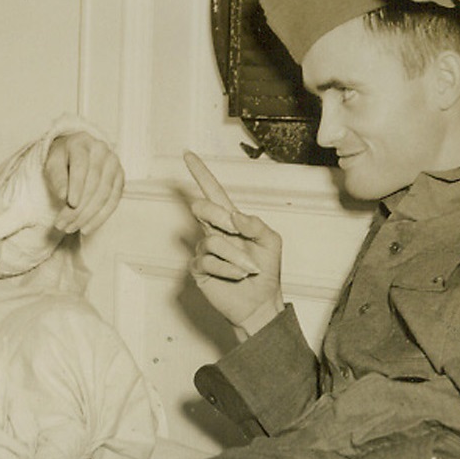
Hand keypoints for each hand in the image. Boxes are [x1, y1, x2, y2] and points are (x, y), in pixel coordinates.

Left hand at [44, 132, 124, 234]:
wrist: (76, 153)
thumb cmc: (62, 160)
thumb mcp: (52, 164)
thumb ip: (56, 177)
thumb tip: (63, 196)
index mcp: (82, 143)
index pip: (81, 167)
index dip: (76, 187)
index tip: (70, 205)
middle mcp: (101, 150)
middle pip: (93, 184)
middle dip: (78, 208)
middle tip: (62, 225)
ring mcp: (114, 163)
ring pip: (104, 194)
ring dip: (88, 216)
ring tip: (71, 228)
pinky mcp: (120, 176)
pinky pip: (113, 200)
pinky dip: (100, 217)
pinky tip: (87, 228)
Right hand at [185, 150, 283, 338]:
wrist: (261, 304)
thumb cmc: (266, 272)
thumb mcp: (271, 243)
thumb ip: (256, 225)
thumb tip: (234, 215)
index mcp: (231, 221)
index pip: (213, 192)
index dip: (200, 173)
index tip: (188, 154)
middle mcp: (214, 232)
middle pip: (202, 209)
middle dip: (219, 218)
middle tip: (235, 231)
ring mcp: (204, 250)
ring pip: (212, 241)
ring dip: (236, 257)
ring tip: (248, 270)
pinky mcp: (199, 269)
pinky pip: (208, 262)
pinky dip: (228, 270)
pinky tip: (237, 277)